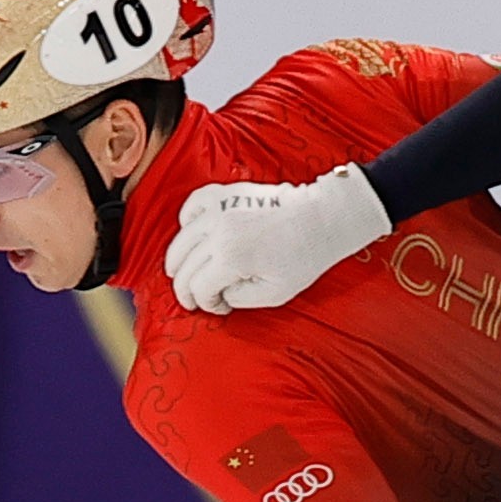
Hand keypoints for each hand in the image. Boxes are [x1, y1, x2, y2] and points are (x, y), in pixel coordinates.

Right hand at [162, 166, 389, 315]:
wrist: (321, 218)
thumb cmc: (304, 254)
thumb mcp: (275, 293)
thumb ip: (239, 298)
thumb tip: (220, 294)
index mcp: (231, 257)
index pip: (198, 288)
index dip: (204, 304)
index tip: (217, 307)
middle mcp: (219, 230)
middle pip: (183, 266)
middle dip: (186, 288)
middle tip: (194, 299)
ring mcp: (220, 208)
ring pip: (181, 239)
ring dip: (179, 261)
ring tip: (185, 273)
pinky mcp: (225, 193)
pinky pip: (192, 206)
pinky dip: (187, 223)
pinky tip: (193, 236)